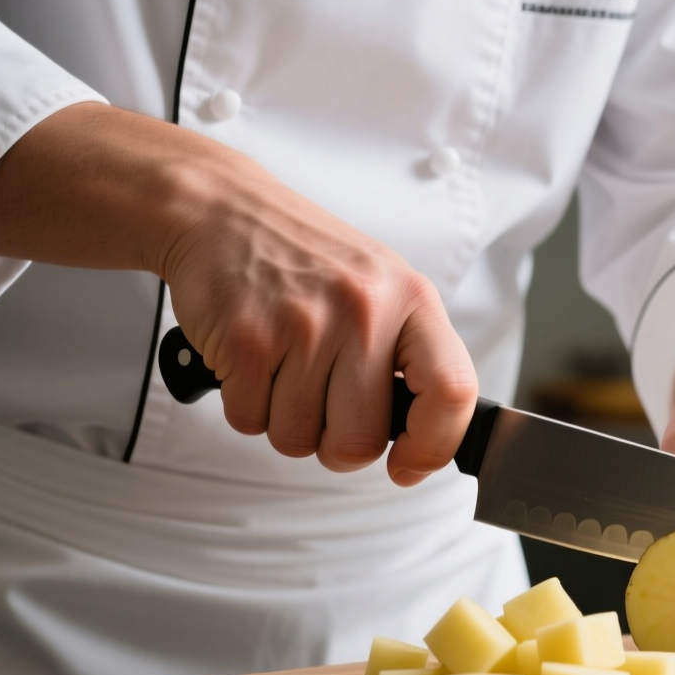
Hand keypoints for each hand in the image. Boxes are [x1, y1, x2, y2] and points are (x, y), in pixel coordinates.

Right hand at [158, 157, 475, 485]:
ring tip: (284, 367)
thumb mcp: (383, 288)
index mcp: (412, 300)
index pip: (452, 392)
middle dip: (336, 443)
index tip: (409, 464)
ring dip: (286, 421)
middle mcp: (364, 311)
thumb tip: (424, 445)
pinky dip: (246, 406)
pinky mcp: (246, 340)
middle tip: (323, 405)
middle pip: (360, 441)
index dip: (434, 445)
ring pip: (298, 440)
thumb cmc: (307, 260)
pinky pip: (250, 422)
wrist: (222, 210)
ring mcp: (304, 326)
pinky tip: (254, 360)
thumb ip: (410, 358)